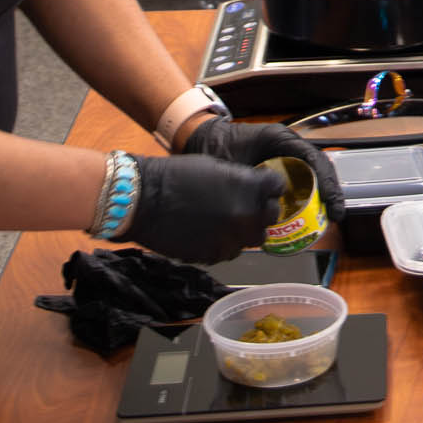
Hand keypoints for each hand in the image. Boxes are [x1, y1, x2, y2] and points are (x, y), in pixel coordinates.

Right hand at [120, 154, 280, 263]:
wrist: (144, 200)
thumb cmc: (178, 175)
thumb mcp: (218, 167)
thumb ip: (242, 181)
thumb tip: (254, 190)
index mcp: (251, 187)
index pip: (277, 187)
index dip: (269, 186)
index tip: (262, 187)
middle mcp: (248, 215)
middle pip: (270, 216)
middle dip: (261, 209)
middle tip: (246, 205)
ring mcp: (232, 238)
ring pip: (253, 239)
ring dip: (245, 230)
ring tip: (228, 221)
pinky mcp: (215, 255)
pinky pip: (230, 250)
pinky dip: (225, 243)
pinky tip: (211, 233)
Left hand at [181, 116, 342, 223]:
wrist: (200, 140)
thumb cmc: (215, 147)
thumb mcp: (232, 163)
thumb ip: (246, 179)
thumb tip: (262, 205)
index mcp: (280, 139)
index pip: (314, 157)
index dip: (326, 180)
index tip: (329, 201)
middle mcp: (287, 146)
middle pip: (319, 168)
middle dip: (330, 191)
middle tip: (335, 214)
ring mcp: (284, 157)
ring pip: (312, 176)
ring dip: (321, 196)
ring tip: (327, 218)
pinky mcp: (278, 169)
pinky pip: (299, 182)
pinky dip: (306, 198)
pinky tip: (306, 217)